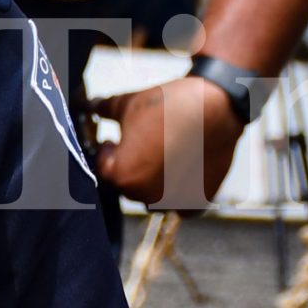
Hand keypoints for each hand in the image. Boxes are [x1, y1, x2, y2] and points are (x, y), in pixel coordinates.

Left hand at [92, 75, 243, 209]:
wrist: (217, 106)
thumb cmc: (170, 106)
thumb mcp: (129, 103)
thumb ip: (104, 109)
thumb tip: (90, 106)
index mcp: (124, 176)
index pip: (104, 168)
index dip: (108, 151)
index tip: (113, 140)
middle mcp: (147, 196)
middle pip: (128, 184)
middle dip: (131, 165)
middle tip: (141, 145)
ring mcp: (174, 203)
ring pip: (153, 196)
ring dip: (153, 180)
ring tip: (164, 153)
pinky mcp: (198, 203)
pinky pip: (179, 204)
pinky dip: (178, 191)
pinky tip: (181, 168)